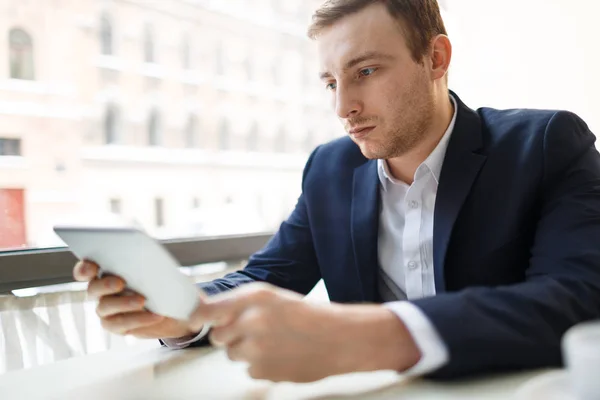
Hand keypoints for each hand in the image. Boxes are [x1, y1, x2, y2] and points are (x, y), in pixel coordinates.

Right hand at [73, 260, 198, 338]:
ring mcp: (106, 309)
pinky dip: (138, 319)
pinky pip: (121, 323)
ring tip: (142, 301)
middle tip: (120, 283)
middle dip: (105, 285)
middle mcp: (101, 291)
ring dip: (124, 303)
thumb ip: (142, 264)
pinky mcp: (116, 325)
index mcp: (106, 272)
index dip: (84, 269)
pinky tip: (155, 315)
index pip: (86, 270)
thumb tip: (143, 260)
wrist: (173, 308)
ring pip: (105, 306)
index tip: (93, 268)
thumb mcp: (154, 269)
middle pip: (93, 288)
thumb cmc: (160, 283)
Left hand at [190, 283, 420, 381]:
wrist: (339, 338)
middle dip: (231, 336)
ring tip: (273, 343)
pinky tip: (280, 355)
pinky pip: (248, 370)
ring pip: (232, 355)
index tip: (189, 320)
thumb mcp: (272, 297)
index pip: (207, 310)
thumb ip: (238, 304)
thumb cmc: (308, 315)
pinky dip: (260, 366)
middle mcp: (252, 320)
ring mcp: (257, 348)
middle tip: (255, 331)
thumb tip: (202, 313)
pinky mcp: (264, 371)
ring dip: (246, 352)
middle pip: (218, 336)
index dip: (195, 318)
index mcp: (254, 297)